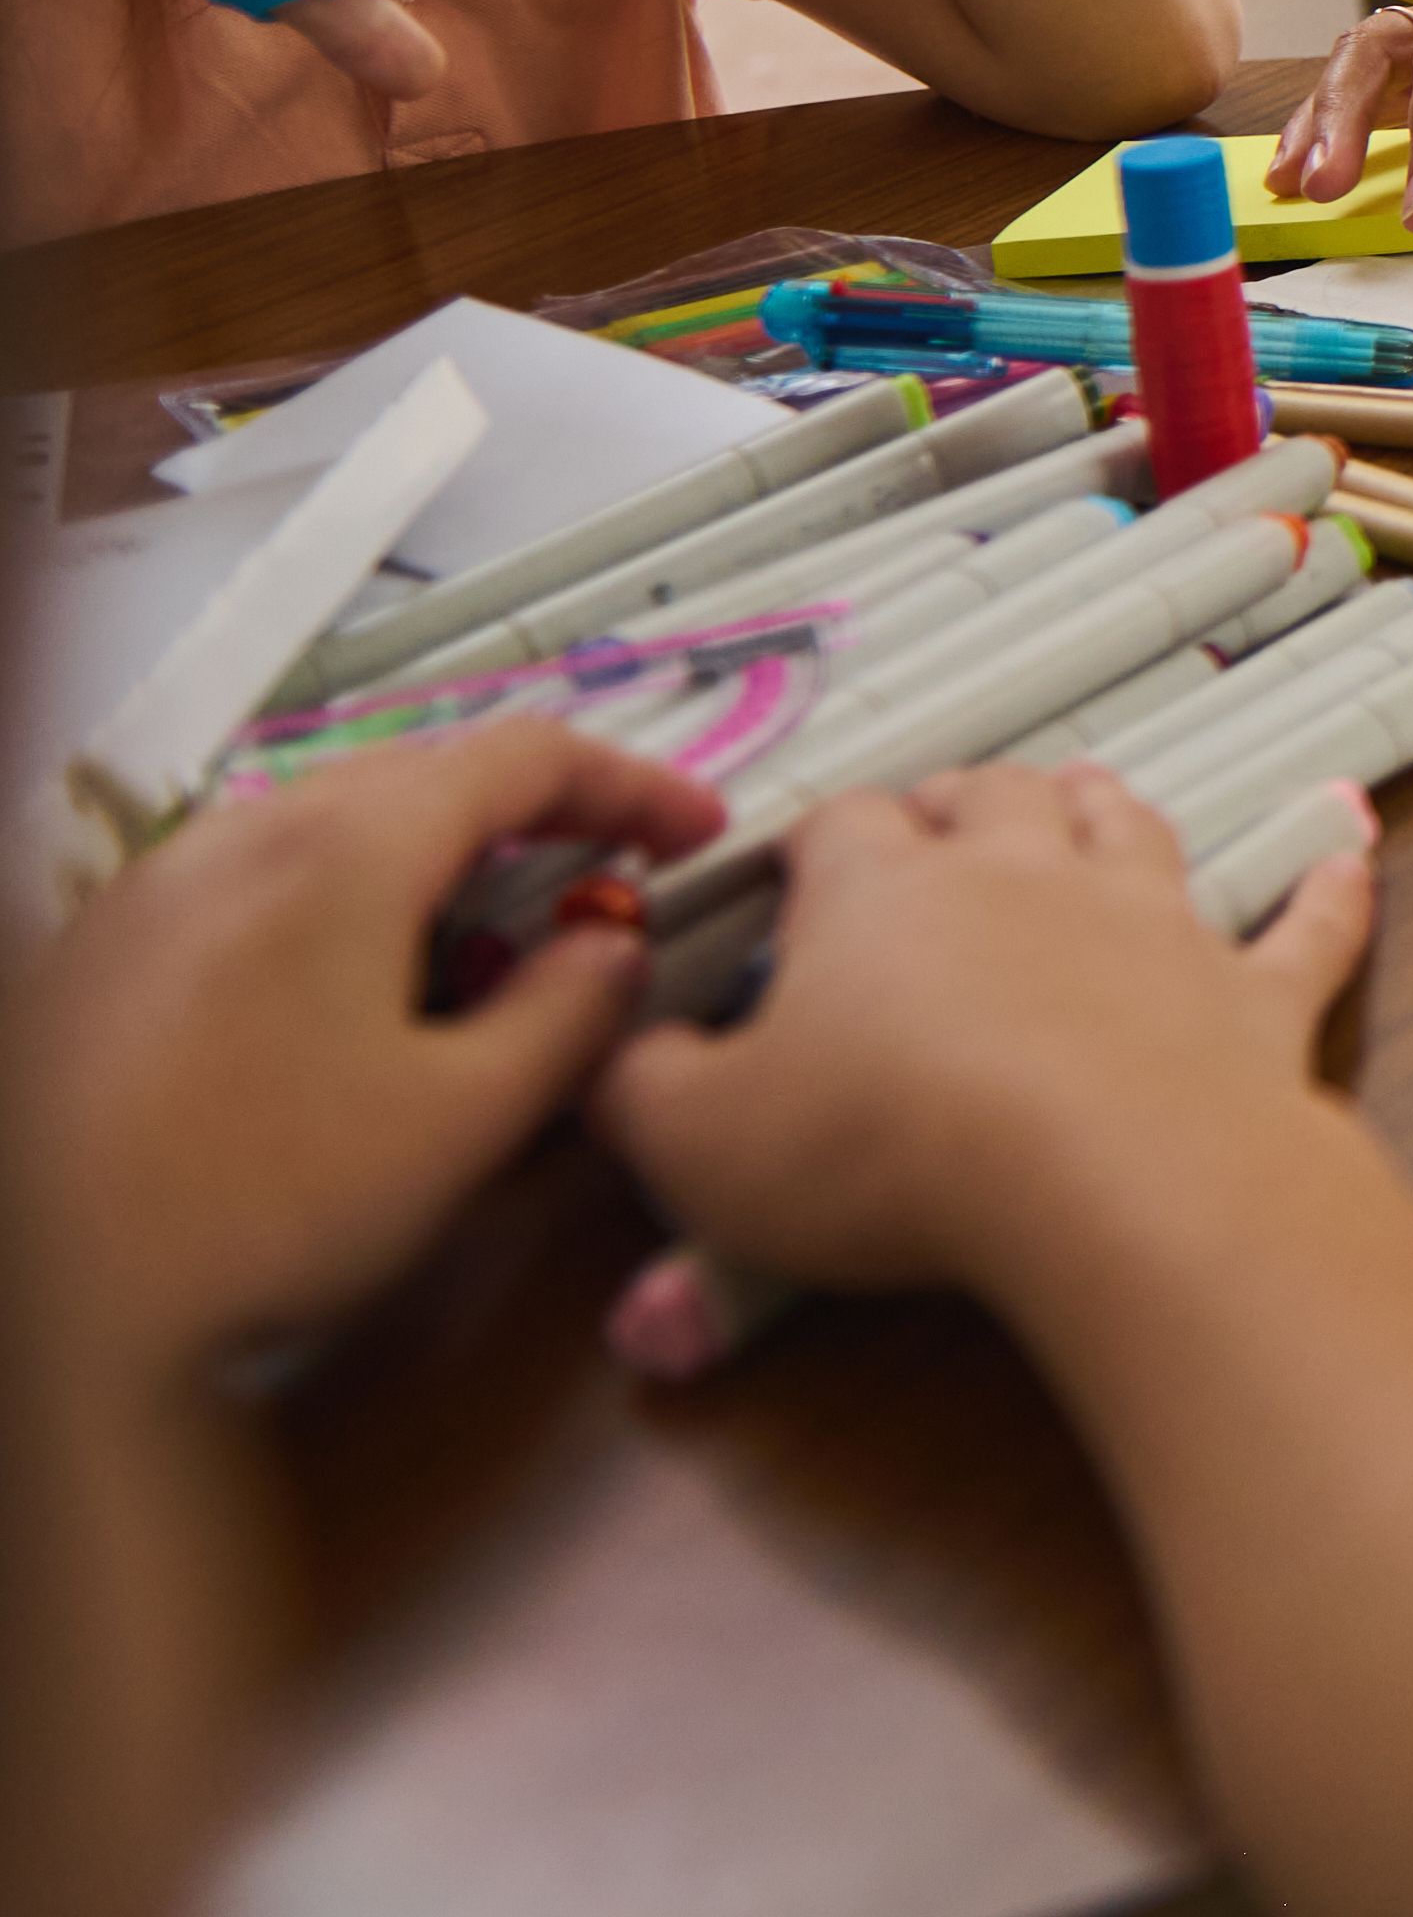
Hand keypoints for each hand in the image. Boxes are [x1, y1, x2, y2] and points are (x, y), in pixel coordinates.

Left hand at [28, 721, 721, 1377]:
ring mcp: (152, 891)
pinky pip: (248, 887)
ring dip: (427, 872)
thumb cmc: (259, 1208)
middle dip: (531, 824)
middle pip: (422, 777)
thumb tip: (609, 954)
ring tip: (471, 966)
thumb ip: (568, 1015)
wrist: (50, 1311)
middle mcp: (237, 837)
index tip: (692, 835)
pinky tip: (339, 1014)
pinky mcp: (97, 956)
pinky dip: (334, 912)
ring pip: (327, 831)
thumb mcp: (465, 1120)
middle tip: (599, 894)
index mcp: (341, 849)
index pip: (523, 757)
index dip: (632, 786)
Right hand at [595, 765, 1371, 1302]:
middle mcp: (1027, 873)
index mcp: (885, 889)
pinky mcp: (1255, 995)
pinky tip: (1350, 847)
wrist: (1105, 1179)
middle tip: (937, 810)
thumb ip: (639, 1093)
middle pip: (991, 800)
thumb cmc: (891, 1153)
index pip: (840, 831)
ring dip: (1103, 808)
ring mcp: (1154, 923)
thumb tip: (604, 1057)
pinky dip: (1330, 886)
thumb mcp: (702, 1143)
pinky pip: (1306, 925)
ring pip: (1129, 827)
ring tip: (1084, 793)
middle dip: (958, 801)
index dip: (810, 847)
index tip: (789, 875)